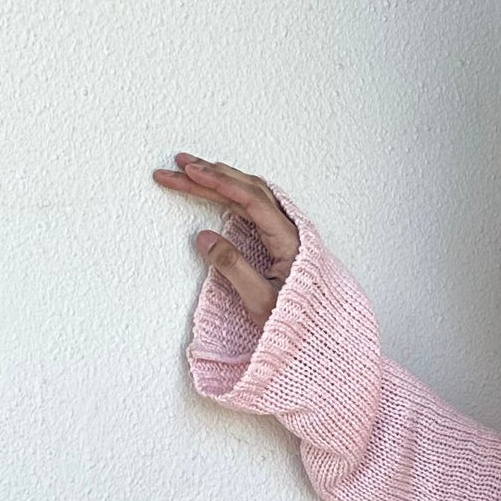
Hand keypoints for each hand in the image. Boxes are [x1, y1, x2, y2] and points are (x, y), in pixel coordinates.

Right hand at [152, 152, 299, 328]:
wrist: (320, 334)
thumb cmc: (294, 319)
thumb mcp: (260, 300)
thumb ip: (233, 268)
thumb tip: (204, 237)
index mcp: (289, 240)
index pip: (252, 200)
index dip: (220, 183)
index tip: (191, 173)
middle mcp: (290, 229)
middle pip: (248, 190)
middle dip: (212, 174)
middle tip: (179, 166)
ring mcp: (285, 232)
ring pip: (252, 194)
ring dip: (222, 179)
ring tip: (191, 171)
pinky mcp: (280, 238)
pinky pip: (255, 205)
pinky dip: (232, 191)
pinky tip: (219, 187)